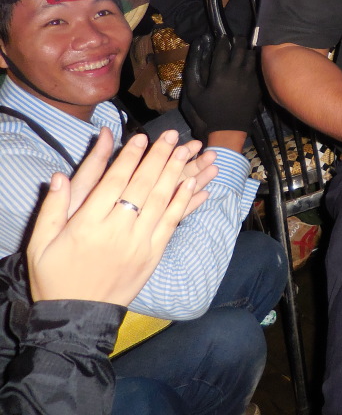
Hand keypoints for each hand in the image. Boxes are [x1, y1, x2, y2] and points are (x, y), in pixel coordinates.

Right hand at [27, 128, 207, 304]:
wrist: (77, 316)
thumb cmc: (55, 277)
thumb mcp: (41, 243)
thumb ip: (52, 207)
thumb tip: (59, 175)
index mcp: (87, 225)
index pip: (113, 183)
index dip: (129, 158)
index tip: (141, 138)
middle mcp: (116, 232)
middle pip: (141, 186)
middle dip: (158, 157)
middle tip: (170, 136)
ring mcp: (138, 244)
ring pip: (160, 201)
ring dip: (175, 173)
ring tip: (185, 151)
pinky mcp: (153, 255)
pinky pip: (171, 223)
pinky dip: (183, 202)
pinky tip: (191, 184)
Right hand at [180, 34, 262, 137]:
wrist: (229, 127)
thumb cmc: (209, 110)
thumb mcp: (194, 92)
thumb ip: (192, 70)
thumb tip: (196, 52)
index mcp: (220, 73)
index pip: (223, 49)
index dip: (223, 40)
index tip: (223, 36)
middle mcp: (236, 72)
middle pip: (240, 48)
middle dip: (238, 40)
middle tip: (236, 37)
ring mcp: (249, 78)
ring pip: (251, 56)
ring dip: (247, 50)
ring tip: (244, 47)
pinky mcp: (257, 85)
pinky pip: (256, 68)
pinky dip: (254, 62)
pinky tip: (250, 61)